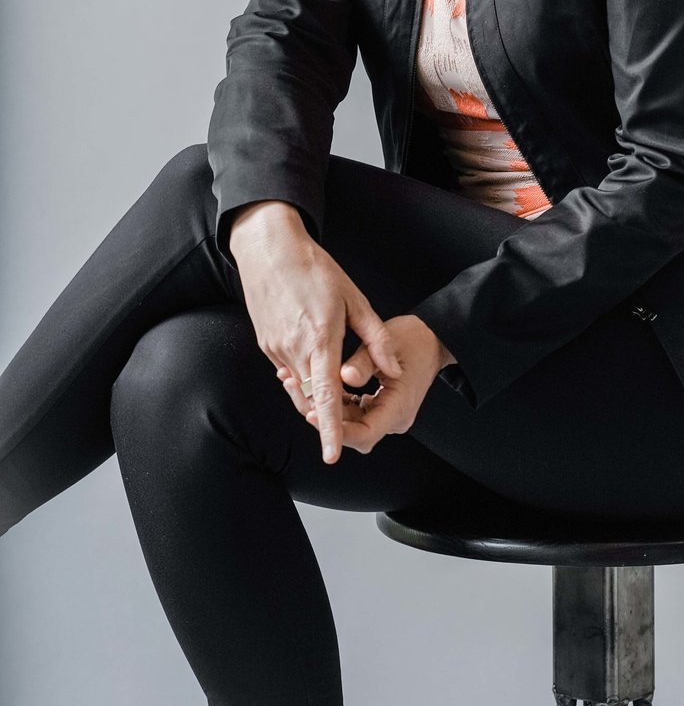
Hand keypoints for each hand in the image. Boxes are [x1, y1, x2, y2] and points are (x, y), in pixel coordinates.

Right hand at [228, 200, 402, 464]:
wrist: (270, 250)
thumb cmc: (316, 270)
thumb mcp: (355, 299)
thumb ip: (377, 339)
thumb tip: (394, 371)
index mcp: (321, 339)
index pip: (326, 396)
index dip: (330, 429)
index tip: (333, 455)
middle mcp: (294, 349)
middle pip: (311, 400)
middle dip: (329, 415)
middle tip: (353, 411)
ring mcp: (276, 349)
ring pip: (298, 389)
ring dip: (316, 397)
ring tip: (338, 387)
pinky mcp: (267, 345)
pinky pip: (287, 374)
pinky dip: (302, 379)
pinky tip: (315, 364)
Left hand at [277, 314, 453, 455]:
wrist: (432, 338)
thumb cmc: (414, 338)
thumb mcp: (389, 343)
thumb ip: (365, 362)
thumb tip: (345, 376)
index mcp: (399, 407)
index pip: (366, 433)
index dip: (338, 430)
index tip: (313, 414)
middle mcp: (393, 418)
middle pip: (353, 431)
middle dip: (323, 416)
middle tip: (295, 390)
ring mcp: (386, 414)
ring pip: (349, 422)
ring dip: (325, 407)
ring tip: (295, 383)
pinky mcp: (378, 406)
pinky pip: (352, 411)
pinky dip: (334, 400)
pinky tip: (312, 384)